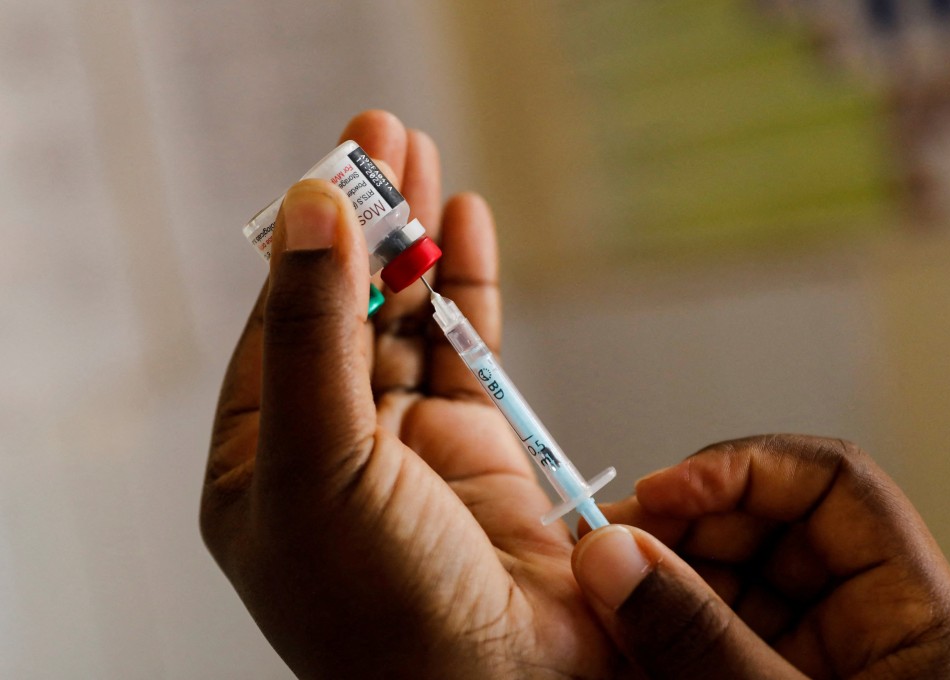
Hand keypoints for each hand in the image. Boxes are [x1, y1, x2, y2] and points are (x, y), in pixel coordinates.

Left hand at [201, 111, 626, 678]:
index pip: (279, 320)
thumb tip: (307, 210)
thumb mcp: (318, 461)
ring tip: (426, 158)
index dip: (306, 236)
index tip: (336, 162)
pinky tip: (473, 226)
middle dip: (365, 220)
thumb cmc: (381, 607)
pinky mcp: (481, 447)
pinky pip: (470, 349)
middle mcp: (333, 445)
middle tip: (385, 134)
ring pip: (409, 318)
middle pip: (345, 305)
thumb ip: (312, 332)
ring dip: (418, 239)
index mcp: (264, 458)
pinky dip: (473, 287)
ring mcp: (409, 444)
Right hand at [571, 435, 949, 678]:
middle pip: (770, 523)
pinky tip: (625, 643)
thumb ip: (697, 640)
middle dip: (682, 527)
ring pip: (733, 574)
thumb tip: (613, 554)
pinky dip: (665, 627)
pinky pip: (717, 627)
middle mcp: (868, 624)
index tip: (661, 495)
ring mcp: (819, 656)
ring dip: (662, 578)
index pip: (831, 484)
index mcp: (914, 616)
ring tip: (604, 606)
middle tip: (607, 555)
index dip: (741, 469)